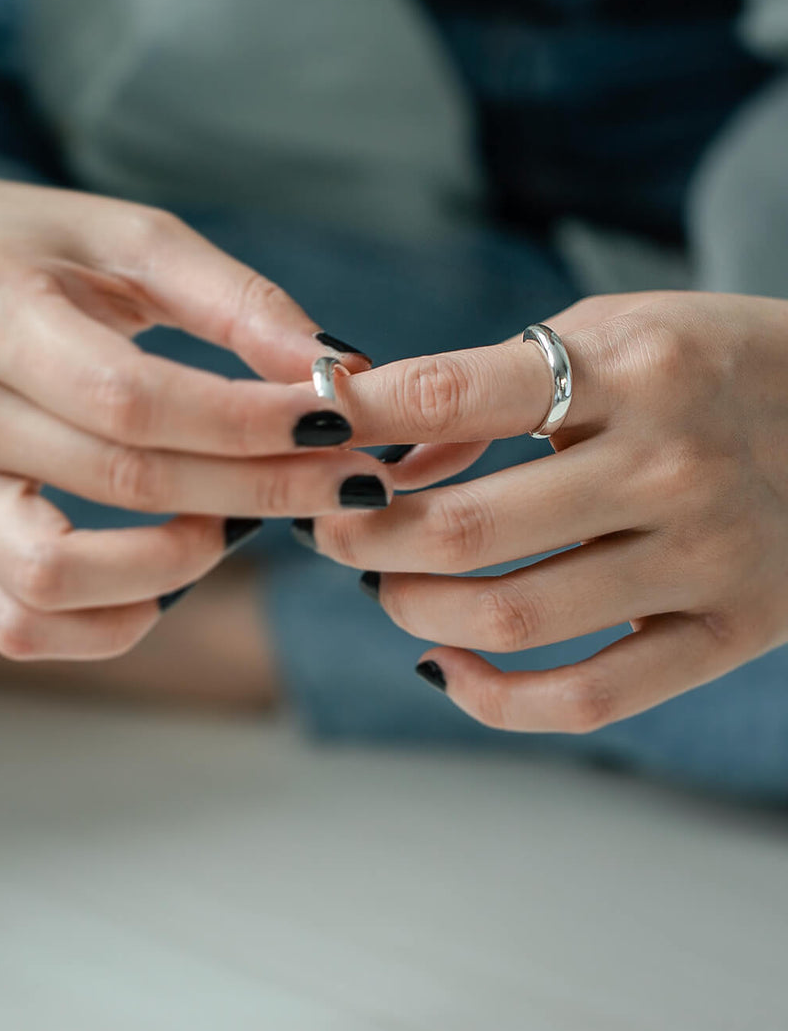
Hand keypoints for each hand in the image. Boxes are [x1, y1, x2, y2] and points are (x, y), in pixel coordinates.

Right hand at [0, 159, 390, 660]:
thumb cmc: (35, 252)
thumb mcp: (132, 240)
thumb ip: (236, 301)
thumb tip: (335, 374)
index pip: (133, 397)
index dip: (247, 422)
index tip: (339, 423)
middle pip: (121, 482)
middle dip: (258, 489)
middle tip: (347, 481)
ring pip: (56, 580)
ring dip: (179, 566)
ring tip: (242, 523)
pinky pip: (21, 625)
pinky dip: (112, 623)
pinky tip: (174, 572)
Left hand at [301, 292, 787, 731]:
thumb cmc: (706, 362)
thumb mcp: (607, 333)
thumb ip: (488, 388)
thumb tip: (380, 456)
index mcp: (629, 370)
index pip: (448, 399)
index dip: (351, 421)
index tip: (302, 432)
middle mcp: (669, 464)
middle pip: (463, 530)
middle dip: (363, 537)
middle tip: (332, 529)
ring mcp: (705, 557)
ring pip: (512, 619)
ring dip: (411, 609)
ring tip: (384, 585)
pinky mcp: (731, 631)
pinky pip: (592, 696)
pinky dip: (494, 699)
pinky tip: (442, 665)